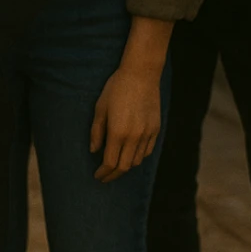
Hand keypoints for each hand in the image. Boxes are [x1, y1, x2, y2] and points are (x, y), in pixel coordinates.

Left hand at [90, 65, 161, 182]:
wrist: (141, 75)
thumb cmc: (116, 88)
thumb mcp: (100, 107)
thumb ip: (97, 131)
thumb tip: (94, 151)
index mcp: (118, 132)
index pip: (110, 162)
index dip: (103, 173)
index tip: (97, 176)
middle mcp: (134, 137)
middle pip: (124, 166)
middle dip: (113, 175)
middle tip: (104, 177)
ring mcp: (147, 134)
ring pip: (137, 161)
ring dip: (125, 166)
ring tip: (116, 164)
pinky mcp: (156, 130)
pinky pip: (147, 151)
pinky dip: (138, 156)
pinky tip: (130, 153)